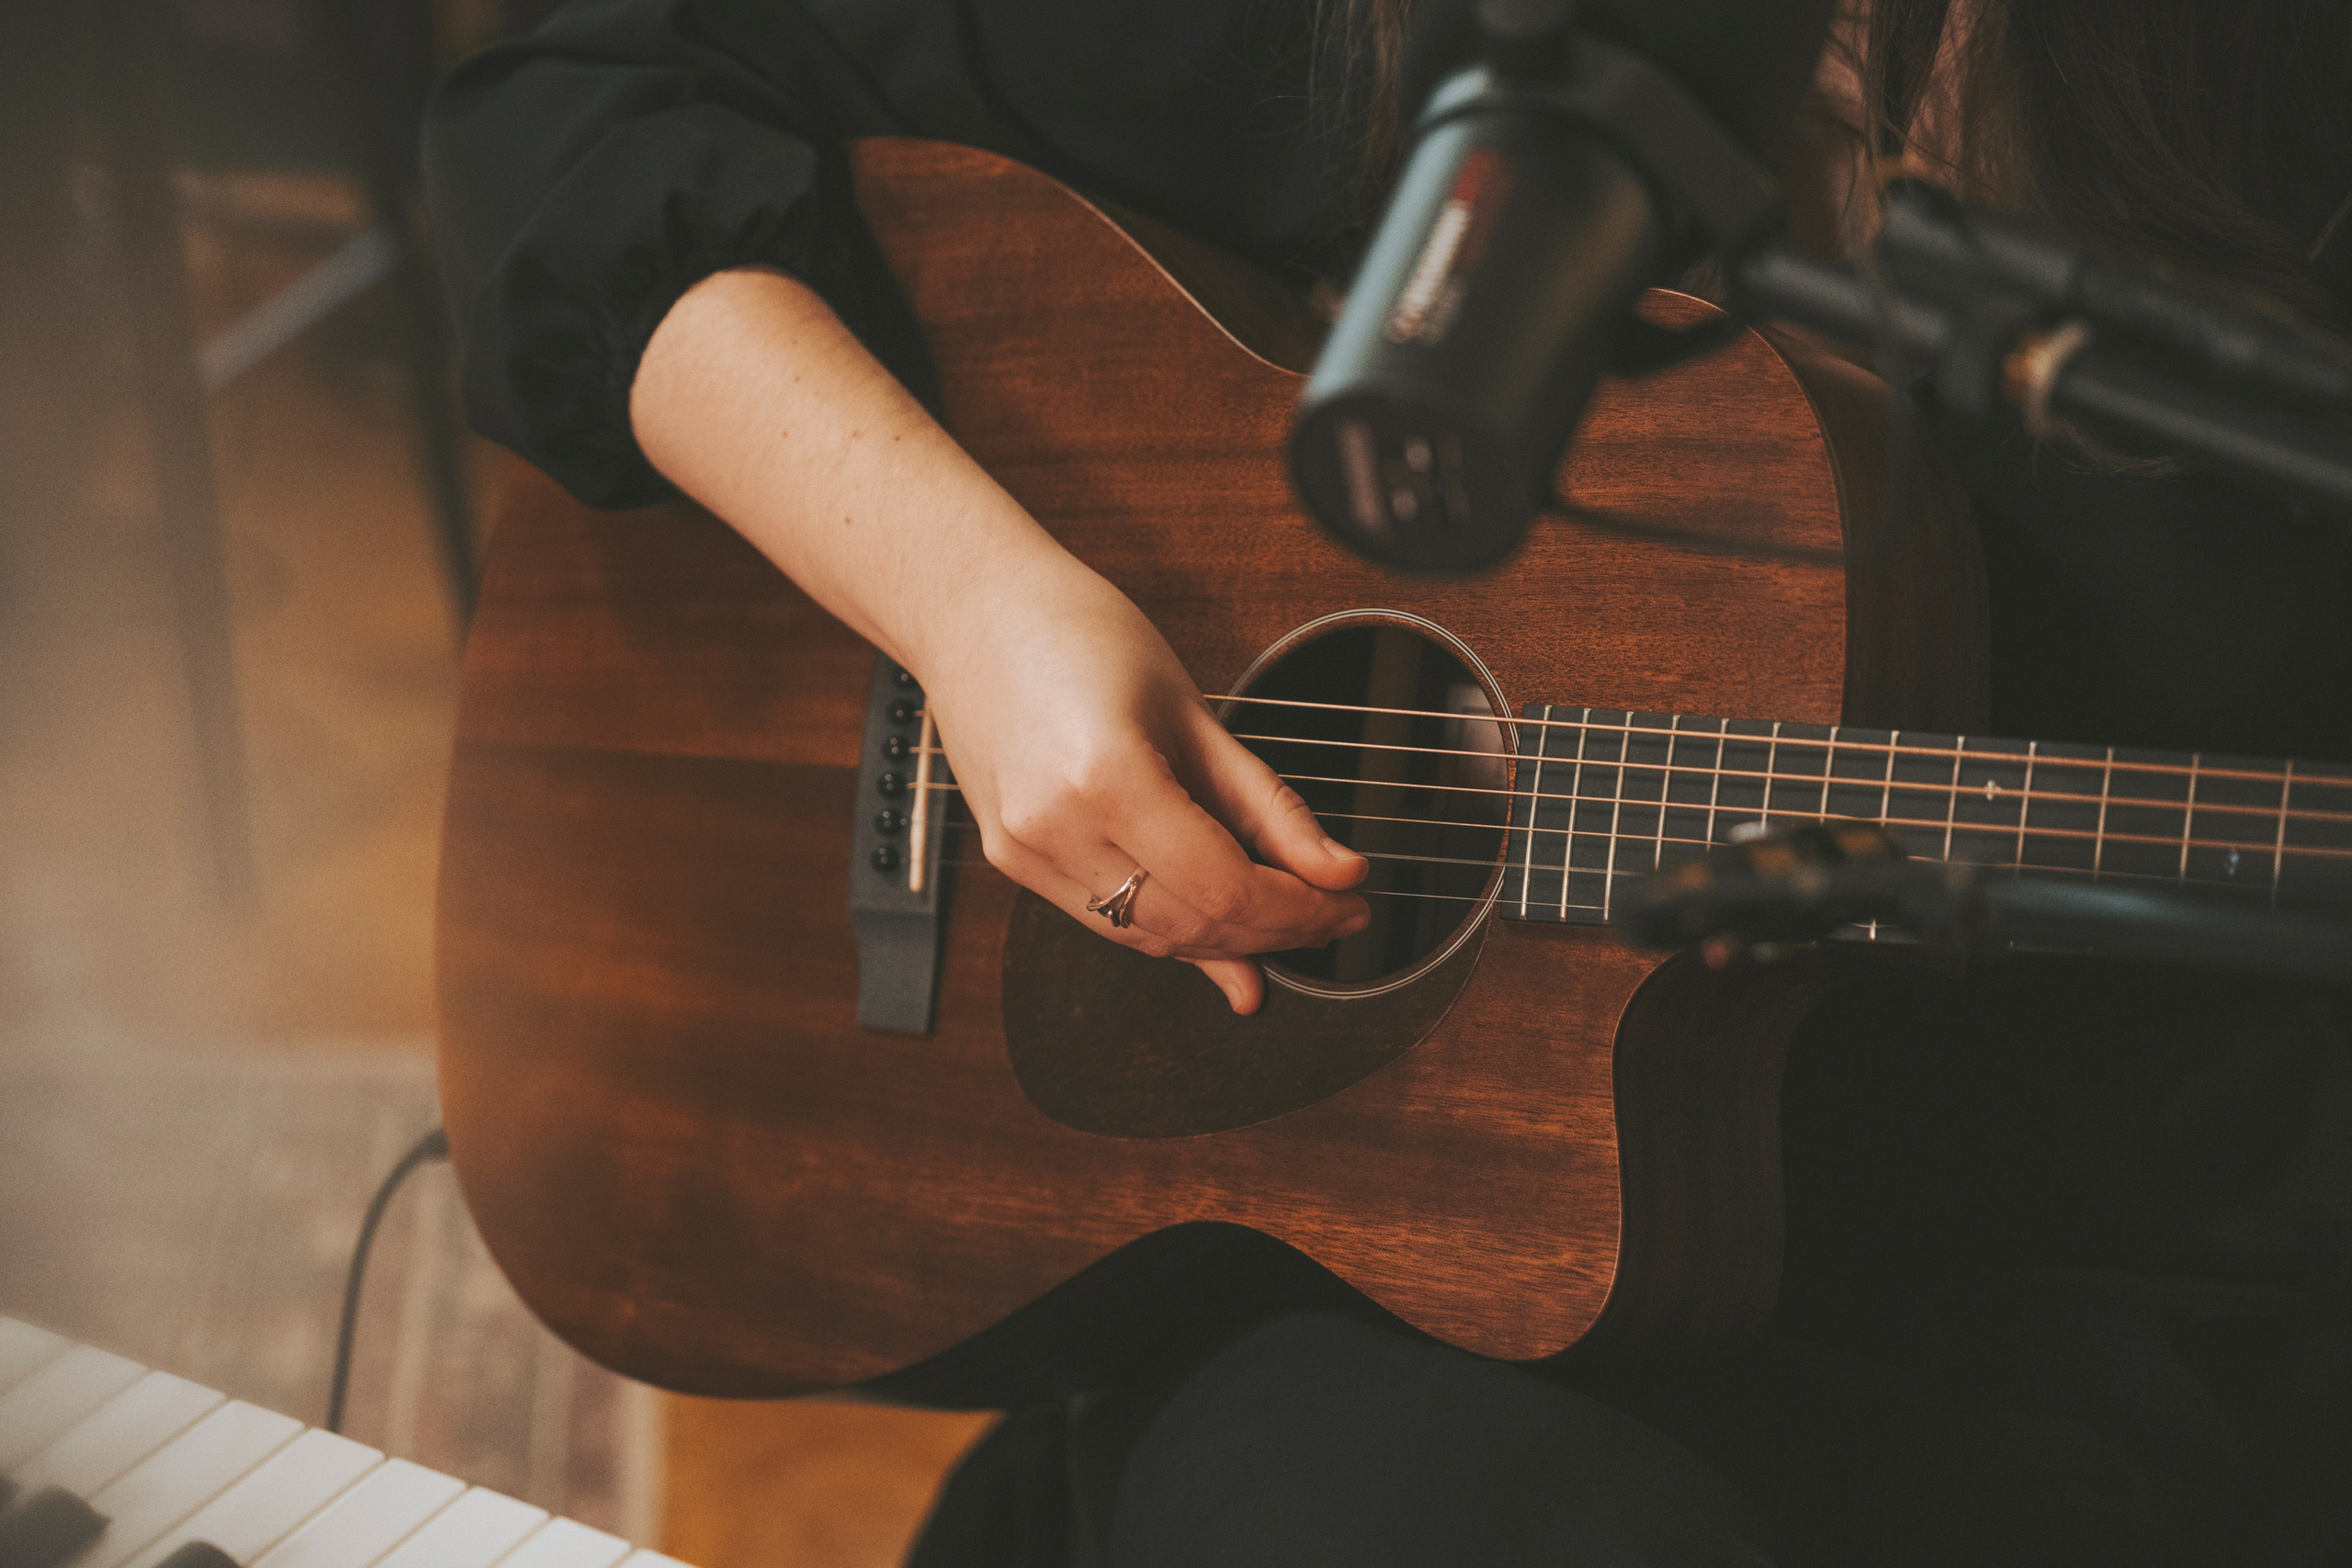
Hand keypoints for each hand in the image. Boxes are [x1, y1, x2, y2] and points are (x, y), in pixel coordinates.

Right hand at [916, 555, 1369, 1013]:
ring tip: (1290, 918)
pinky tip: (1220, 923)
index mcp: (1105, 778)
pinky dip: (1172, 925)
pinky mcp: (1013, 860)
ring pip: (1150, 937)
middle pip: (1192, 923)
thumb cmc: (1079, 632)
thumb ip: (1269, 806)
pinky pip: (1109, 919)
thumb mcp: (1194, 712)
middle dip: (1277, 931)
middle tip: (1336, 914)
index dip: (1300, 910)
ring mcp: (1024, 852)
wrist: (976, 609)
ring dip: (1228, 940)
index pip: (1225, 888)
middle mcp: (1054, 828)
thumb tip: (1337, 872)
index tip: (1350, 901)